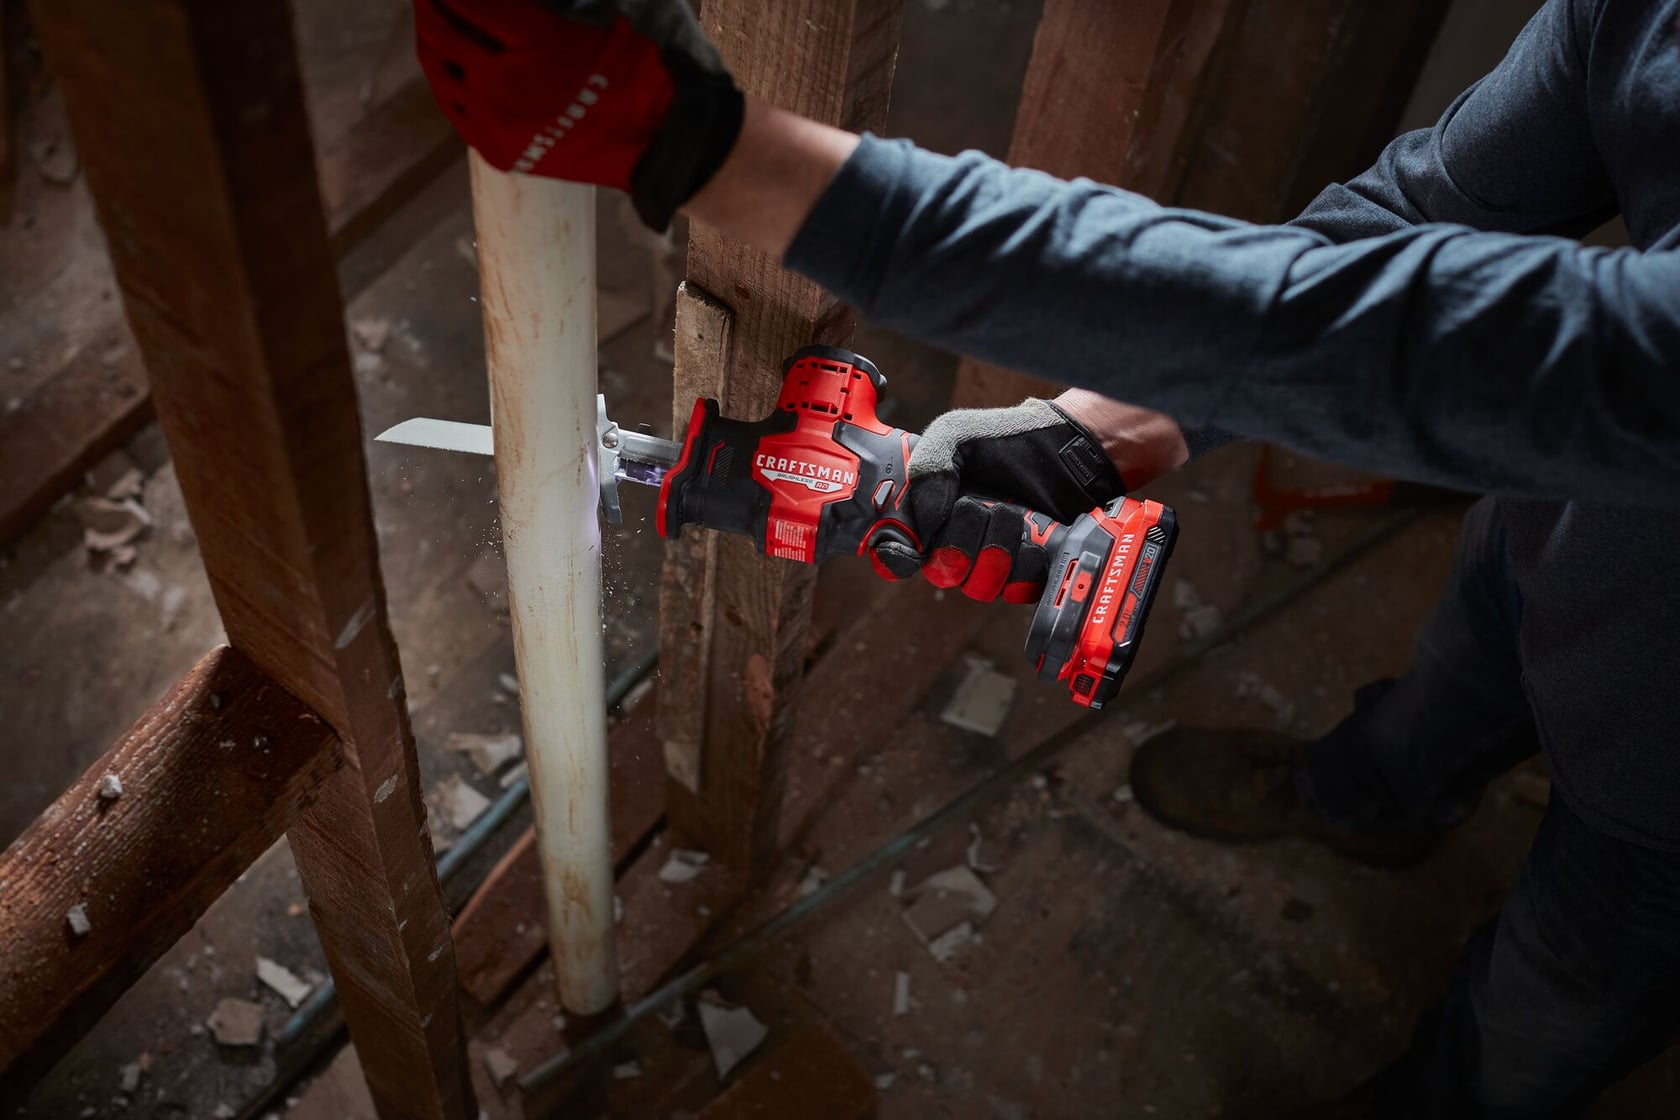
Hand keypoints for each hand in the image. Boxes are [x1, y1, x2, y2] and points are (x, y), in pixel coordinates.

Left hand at [414, 0, 742, 228]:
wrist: (663, 143)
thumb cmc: (644, 68)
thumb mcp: (606, 10)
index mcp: (534, 40)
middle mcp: (504, 82)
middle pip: (439, 27)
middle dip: (432, 1)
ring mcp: (496, 121)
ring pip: (437, 68)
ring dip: (431, 36)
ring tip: (435, 19)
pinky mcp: (498, 149)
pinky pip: (454, 107)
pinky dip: (447, 78)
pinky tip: (451, 64)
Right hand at [870, 397, 1127, 602]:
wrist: (1068, 448)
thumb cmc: (1010, 438)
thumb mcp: (956, 434)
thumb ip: (927, 470)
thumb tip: (920, 526)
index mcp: (930, 513)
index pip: (896, 554)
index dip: (895, 558)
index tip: (909, 550)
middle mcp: (956, 541)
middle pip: (940, 574)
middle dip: (958, 546)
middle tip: (977, 509)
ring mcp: (992, 559)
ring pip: (978, 586)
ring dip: (994, 552)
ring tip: (1012, 515)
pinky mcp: (1027, 571)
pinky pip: (1016, 590)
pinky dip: (1025, 564)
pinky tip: (1033, 534)